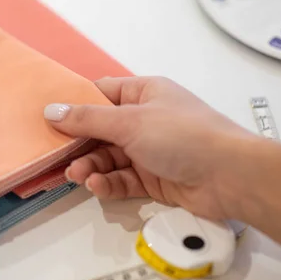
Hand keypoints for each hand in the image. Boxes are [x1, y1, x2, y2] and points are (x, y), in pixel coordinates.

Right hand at [44, 76, 258, 219]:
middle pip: (100, 129)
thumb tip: (52, 110)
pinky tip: (97, 186)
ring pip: (108, 157)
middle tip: (58, 156)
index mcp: (143, 93)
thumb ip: (88, 119)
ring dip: (91, 166)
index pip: (101, 94)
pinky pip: (122, 178)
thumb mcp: (130, 122)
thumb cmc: (183, 135)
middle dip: (80, 143)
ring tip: (79, 176)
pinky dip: (108, 183)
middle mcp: (144, 119)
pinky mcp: (153, 178)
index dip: (76, 105)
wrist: (230, 177)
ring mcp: (149, 150)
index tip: (49, 118)